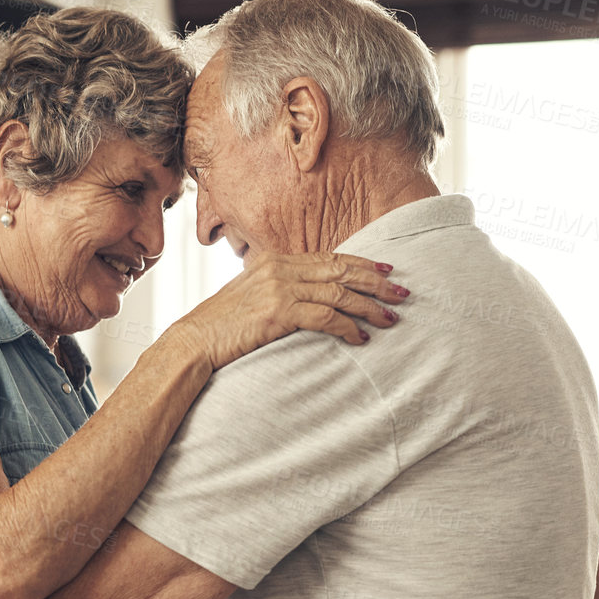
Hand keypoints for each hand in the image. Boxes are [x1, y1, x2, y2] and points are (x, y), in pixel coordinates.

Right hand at [168, 251, 408, 370]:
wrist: (194, 340)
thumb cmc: (222, 325)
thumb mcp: (252, 297)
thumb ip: (280, 290)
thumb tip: (312, 298)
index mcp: (274, 259)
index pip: (329, 257)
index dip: (361, 264)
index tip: (387, 272)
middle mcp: (279, 268)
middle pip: (340, 270)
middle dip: (376, 283)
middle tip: (403, 294)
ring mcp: (278, 288)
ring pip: (338, 293)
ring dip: (368, 308)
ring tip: (389, 320)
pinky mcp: (278, 311)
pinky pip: (324, 316)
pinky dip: (347, 328)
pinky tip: (359, 338)